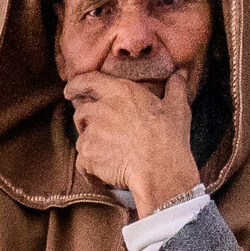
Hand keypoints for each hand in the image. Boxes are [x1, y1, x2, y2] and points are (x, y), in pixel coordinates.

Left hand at [63, 68, 200, 214]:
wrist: (160, 169)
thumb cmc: (169, 137)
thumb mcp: (177, 107)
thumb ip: (175, 87)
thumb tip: (180, 74)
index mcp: (121, 92)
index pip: (89, 81)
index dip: (76, 85)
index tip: (69, 91)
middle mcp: (102, 109)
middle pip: (81, 113)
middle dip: (85, 123)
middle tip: (101, 134)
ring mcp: (92, 133)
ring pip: (82, 139)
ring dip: (92, 148)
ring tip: (112, 157)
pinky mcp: (88, 155)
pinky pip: (82, 163)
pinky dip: (90, 171)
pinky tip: (103, 177)